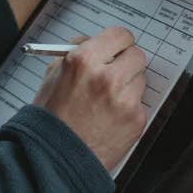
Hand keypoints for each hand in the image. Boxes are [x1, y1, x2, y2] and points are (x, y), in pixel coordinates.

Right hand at [34, 26, 147, 169]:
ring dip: (128, 85)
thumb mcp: (53, 75)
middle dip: (126, 61)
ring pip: (140, 79)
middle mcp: (107, 77)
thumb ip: (75, 52)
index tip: (116, 47)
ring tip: (107, 100)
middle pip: (136, 55)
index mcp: (84, 60)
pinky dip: (128, 108)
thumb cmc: (52, 117)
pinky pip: (139, 103)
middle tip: (115, 71)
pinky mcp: (136, 119)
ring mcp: (125, 99)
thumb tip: (92, 41)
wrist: (56, 157)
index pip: (119, 35)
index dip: (117, 42)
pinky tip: (110, 117)